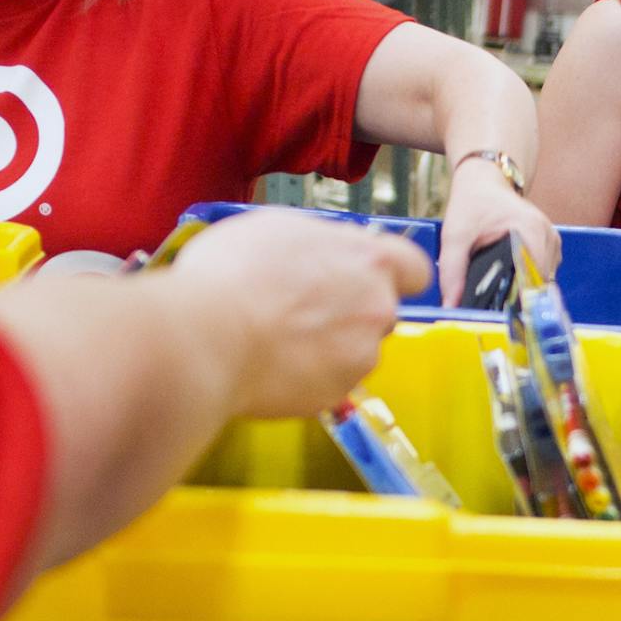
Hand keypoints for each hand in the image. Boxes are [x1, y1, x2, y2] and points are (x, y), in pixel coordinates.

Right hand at [167, 208, 431, 416]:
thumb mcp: (277, 228)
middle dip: (350, 311)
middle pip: (380, 310)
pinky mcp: (335, 393)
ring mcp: (360, 356)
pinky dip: (307, 376)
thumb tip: (324, 250)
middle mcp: (378, 308)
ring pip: (354, 349)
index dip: (393, 274)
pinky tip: (272, 364)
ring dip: (328, 346)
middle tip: (303, 308)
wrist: (207, 336)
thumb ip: (319, 241)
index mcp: (370, 260)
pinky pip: (329, 382)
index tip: (369, 276)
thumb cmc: (233, 273)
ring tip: (278, 339)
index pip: (414, 268)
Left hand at [439, 161, 560, 305]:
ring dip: (525, 291)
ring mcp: (552, 240)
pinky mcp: (550, 244)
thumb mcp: (455, 237)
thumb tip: (451, 307)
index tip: (504, 316)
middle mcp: (548, 235)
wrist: (484, 181)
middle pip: (540, 283)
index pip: (534, 278)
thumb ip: (452, 273)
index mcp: (531, 230)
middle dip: (521, 299)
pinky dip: (528, 280)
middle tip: (498, 311)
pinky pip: (544, 272)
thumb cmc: (472, 204)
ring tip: (502, 297)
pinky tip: (511, 281)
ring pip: (544, 281)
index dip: (521, 301)